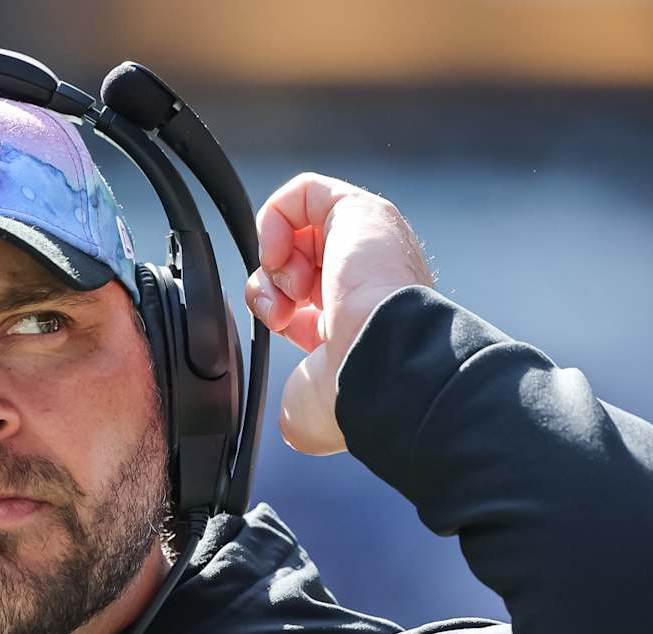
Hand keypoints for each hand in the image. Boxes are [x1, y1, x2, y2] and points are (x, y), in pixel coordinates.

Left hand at [244, 172, 434, 454]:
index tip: (284, 330)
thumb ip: (296, 404)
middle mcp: (367, 283)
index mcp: (359, 326)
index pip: (305, 305)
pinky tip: (279, 254)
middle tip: (282, 312)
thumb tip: (291, 422)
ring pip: (299, 231)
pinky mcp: (361, 212)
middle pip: (297, 265)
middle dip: (272, 287)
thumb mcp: (308, 410)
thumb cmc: (354, 394)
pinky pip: (304, 192)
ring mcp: (368, 246)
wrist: (381, 364)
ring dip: (276, 261)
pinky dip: (276, 219)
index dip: (278, 312)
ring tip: (289, 289)